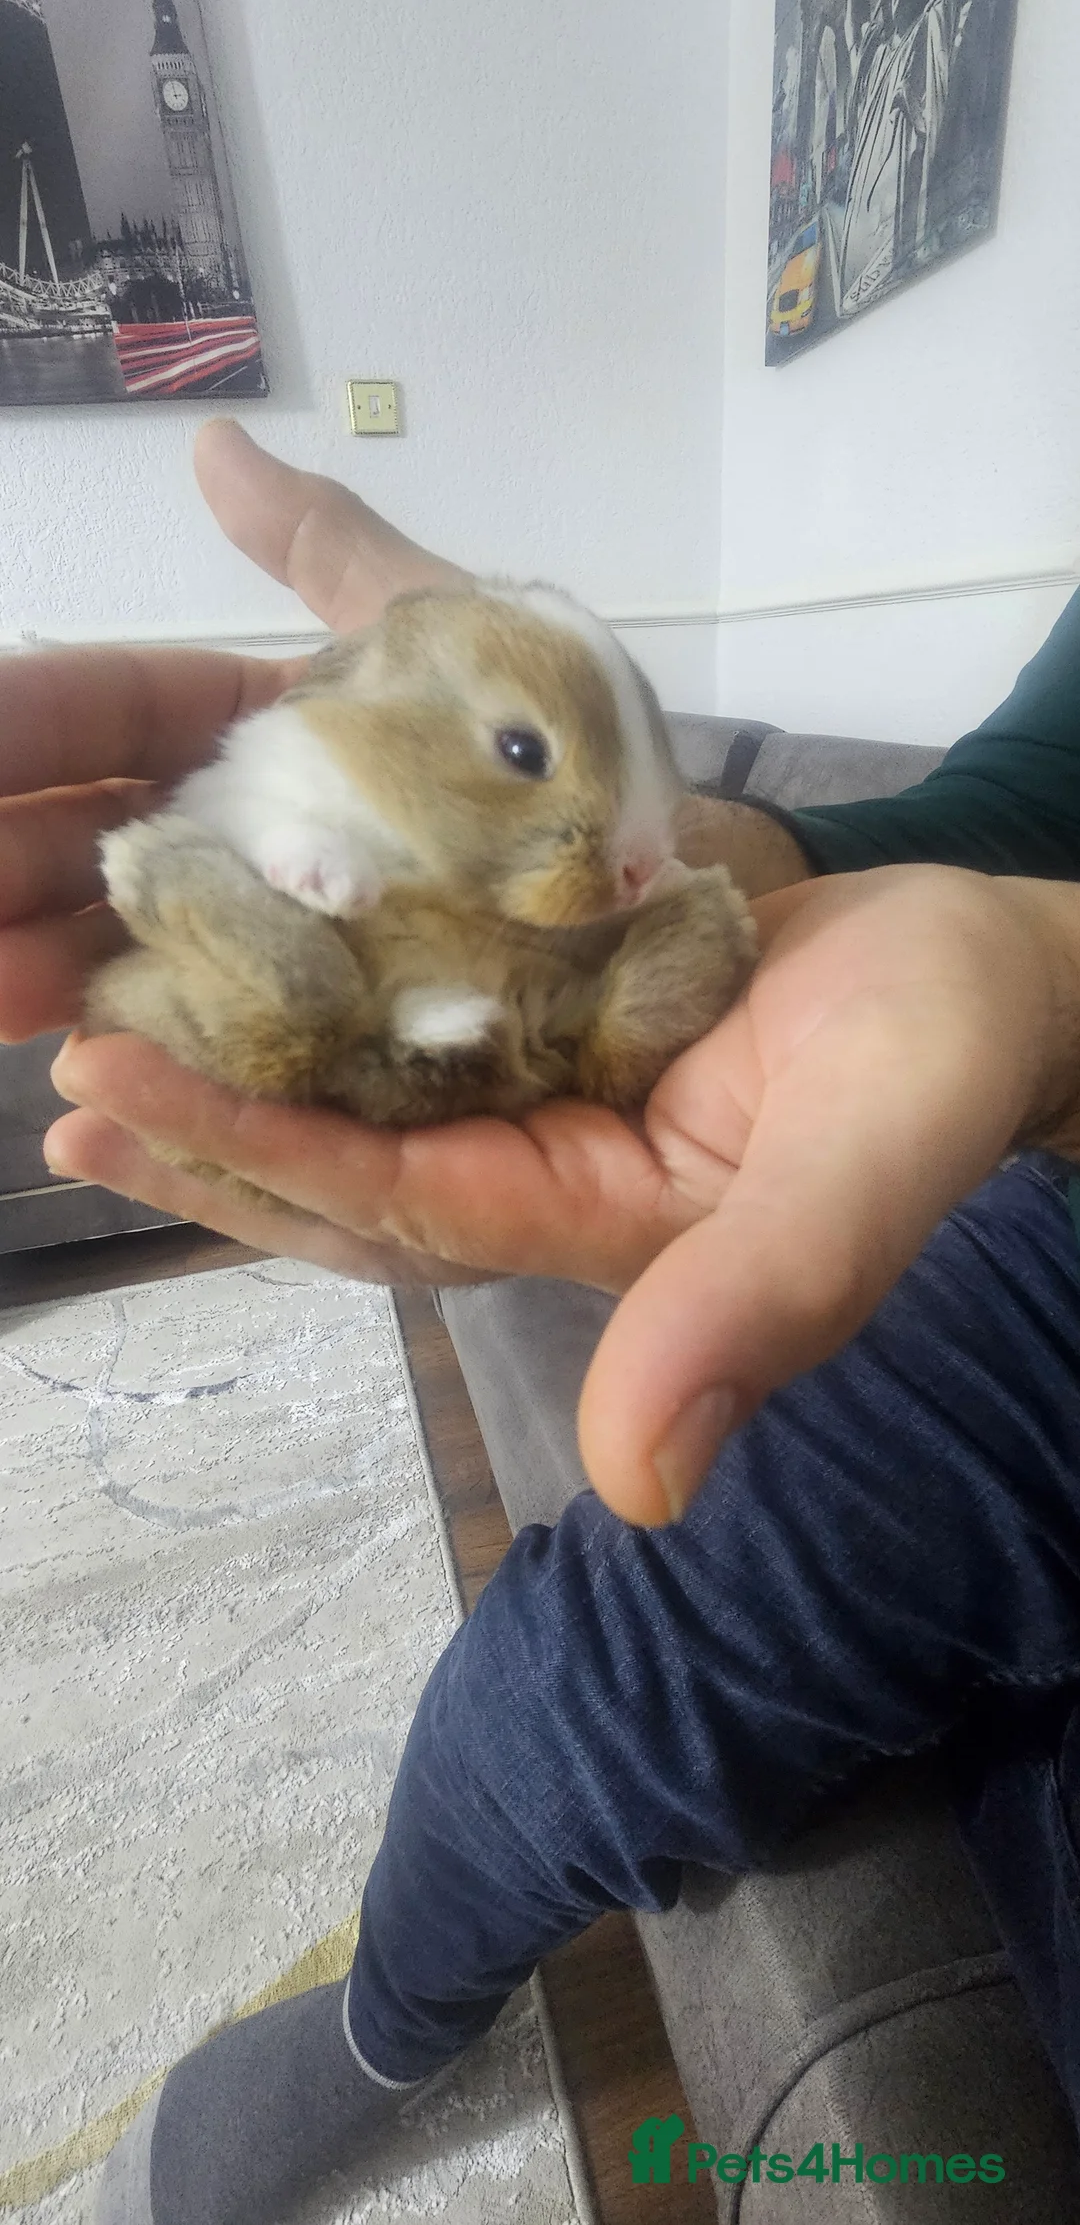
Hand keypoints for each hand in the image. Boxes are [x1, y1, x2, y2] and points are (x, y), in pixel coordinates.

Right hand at [0, 419, 779, 1043]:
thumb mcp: (461, 642)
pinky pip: (261, 1112)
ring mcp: (311, 987)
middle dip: (11, 874)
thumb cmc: (592, 762)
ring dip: (60, 984)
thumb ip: (333, 560)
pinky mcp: (368, 1094)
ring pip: (156, 989)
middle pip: (113, 870)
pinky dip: (169, 1110)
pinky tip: (81, 1107)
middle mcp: (271, 873)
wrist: (718, 893)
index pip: (123, 728)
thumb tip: (210, 446)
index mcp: (274, 755)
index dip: (29, 733)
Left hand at [41, 864, 1079, 1523]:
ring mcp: (549, 1090)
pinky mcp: (560, 1007)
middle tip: (66, 1085)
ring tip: (104, 1021)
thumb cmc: (946, 1059)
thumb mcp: (864, 1173)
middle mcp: (549, 1171)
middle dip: (205, 1135)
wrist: (989, 975)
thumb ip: (760, 1306)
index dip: (257, 1154)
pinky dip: (328, 983)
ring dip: (239, 1065)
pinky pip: (422, 1007)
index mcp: (598, 1223)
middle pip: (349, 1173)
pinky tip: (244, 935)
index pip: (398, 1204)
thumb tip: (633, 1486)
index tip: (116, 1094)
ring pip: (367, 1094)